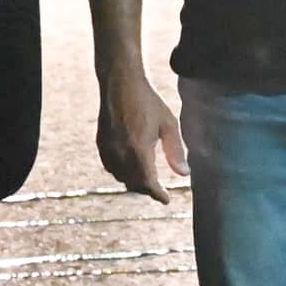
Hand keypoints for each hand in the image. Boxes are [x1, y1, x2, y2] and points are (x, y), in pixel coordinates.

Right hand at [99, 66, 186, 200]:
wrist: (120, 85)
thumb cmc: (148, 102)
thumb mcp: (168, 124)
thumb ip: (175, 151)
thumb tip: (184, 174)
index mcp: (139, 150)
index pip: (148, 183)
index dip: (157, 194)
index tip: (166, 200)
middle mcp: (120, 153)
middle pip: (133, 184)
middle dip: (146, 190)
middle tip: (158, 191)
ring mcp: (108, 150)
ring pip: (121, 177)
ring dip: (133, 182)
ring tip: (146, 181)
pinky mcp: (100, 144)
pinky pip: (111, 168)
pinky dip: (121, 173)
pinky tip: (130, 168)